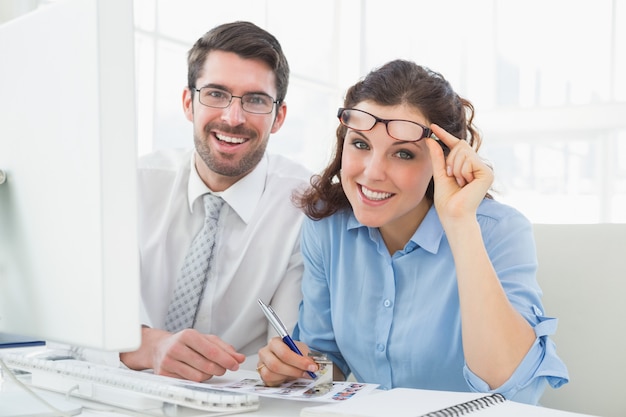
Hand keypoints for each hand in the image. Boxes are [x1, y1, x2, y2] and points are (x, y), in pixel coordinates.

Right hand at [121, 327, 244, 381]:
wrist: (159, 348)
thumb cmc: (185, 343)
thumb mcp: (205, 339)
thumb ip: (223, 348)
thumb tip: (239, 358)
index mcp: (188, 335)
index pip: (211, 351)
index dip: (226, 359)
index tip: (235, 364)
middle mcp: (176, 347)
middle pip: (207, 365)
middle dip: (220, 369)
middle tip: (223, 368)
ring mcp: (169, 361)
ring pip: (199, 376)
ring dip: (209, 375)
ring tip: (207, 368)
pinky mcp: (164, 374)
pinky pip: (189, 382)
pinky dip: (198, 379)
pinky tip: (196, 372)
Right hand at [257, 337, 318, 386]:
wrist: (291, 355)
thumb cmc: (295, 352)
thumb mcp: (303, 350)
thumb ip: (307, 357)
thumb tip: (313, 366)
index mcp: (274, 342)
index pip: (283, 353)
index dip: (298, 361)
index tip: (311, 367)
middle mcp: (265, 353)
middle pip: (276, 365)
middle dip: (294, 371)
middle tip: (307, 373)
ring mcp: (261, 365)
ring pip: (271, 375)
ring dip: (288, 377)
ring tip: (299, 375)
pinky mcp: (262, 376)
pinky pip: (270, 382)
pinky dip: (282, 381)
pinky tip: (290, 377)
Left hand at [426, 123, 493, 223]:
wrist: (453, 214)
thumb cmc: (447, 199)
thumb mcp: (439, 173)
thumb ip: (437, 157)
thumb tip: (430, 139)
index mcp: (467, 165)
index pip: (456, 145)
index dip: (444, 135)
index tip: (432, 126)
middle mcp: (477, 165)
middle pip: (460, 145)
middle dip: (450, 159)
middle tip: (451, 176)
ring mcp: (484, 168)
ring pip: (463, 152)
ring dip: (455, 167)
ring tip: (459, 182)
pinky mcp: (487, 173)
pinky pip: (469, 160)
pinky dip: (462, 171)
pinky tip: (465, 183)